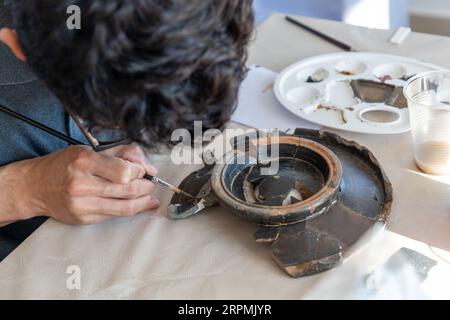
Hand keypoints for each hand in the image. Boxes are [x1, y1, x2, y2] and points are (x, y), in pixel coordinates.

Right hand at [17, 144, 159, 224]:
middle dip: (147, 187)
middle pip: (128, 191)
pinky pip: (114, 216)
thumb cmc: (64, 165)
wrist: (34, 186)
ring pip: (125, 208)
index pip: (125, 171)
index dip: (140, 171)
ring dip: (143, 202)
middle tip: (150, 184)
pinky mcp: (83, 219)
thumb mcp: (90, 150)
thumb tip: (148, 167)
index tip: (142, 170)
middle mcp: (81, 184)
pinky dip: (129, 210)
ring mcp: (81, 205)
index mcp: (84, 161)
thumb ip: (122, 154)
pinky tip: (136, 205)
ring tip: (149, 197)